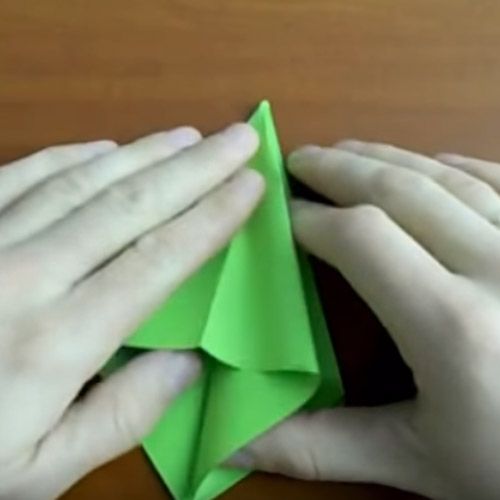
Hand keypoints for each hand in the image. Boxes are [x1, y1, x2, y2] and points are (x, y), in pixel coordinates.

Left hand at [0, 125, 263, 498]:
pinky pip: (22, 177)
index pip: (157, 261)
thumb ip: (121, 417)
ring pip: (81, 183)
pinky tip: (105, 147)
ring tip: (189, 137)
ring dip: (143, 154)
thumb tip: (189, 361)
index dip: (210, 218)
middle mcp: (26, 278)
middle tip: (238, 139)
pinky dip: (71, 157)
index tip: (251, 187)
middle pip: (129, 207)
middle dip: (194, 169)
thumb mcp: (40, 471)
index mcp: (56, 342)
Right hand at [229, 142, 499, 498]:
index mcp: (451, 324)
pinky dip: (455, 165)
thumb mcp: (414, 462)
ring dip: (389, 158)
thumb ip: (317, 447)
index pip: (362, 239)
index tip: (281, 214)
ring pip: (449, 178)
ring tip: (347, 152)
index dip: (313, 219)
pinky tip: (430, 163)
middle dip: (341, 169)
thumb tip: (231, 445)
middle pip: (402, 192)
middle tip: (300, 159)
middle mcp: (496, 266)